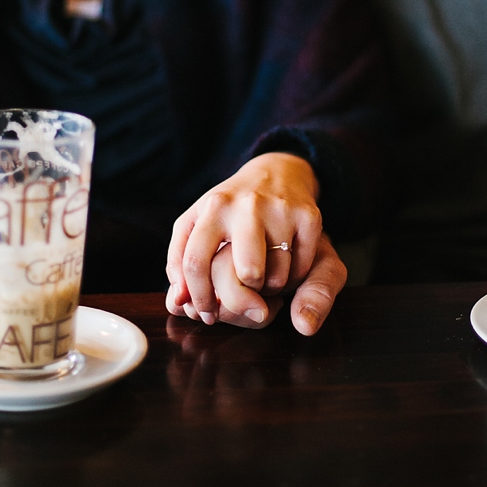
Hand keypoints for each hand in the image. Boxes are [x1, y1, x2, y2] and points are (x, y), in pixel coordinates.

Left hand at [166, 152, 323, 325]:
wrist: (277, 173)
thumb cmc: (230, 210)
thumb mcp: (197, 221)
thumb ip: (180, 259)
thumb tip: (177, 301)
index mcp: (213, 207)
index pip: (196, 263)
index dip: (199, 297)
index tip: (207, 313)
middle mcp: (247, 205)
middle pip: (248, 274)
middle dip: (245, 292)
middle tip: (244, 288)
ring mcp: (280, 209)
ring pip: (276, 277)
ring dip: (270, 287)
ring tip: (265, 270)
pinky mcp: (309, 217)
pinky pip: (301, 269)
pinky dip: (293, 275)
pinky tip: (285, 261)